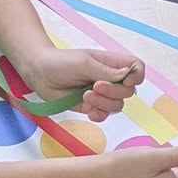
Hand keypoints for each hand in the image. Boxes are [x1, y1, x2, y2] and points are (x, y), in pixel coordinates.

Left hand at [25, 45, 144, 120]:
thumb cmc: (61, 62)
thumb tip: (126, 77)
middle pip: (129, 91)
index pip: (137, 68)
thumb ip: (107, 71)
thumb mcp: (85, 63)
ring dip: (103, 103)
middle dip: (113, 92)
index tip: (125, 81)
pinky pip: (105, 115)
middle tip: (95, 86)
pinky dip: (98, 115)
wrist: (40, 74)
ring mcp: (102, 94)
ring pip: (117, 105)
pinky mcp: (92, 106)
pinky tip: (88, 111)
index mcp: (112, 63)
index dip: (136, 76)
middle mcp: (110, 79)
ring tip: (85, 96)